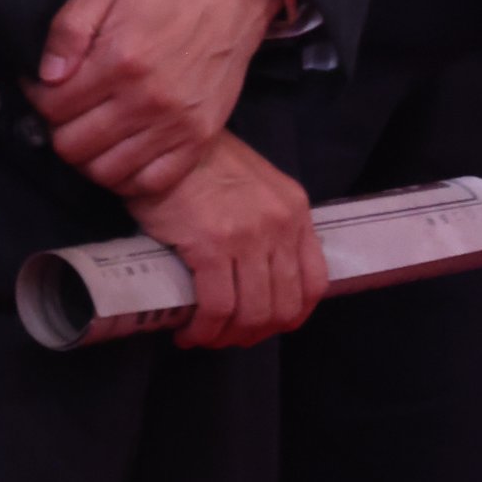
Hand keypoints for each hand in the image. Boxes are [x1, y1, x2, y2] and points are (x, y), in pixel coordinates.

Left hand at [30, 0, 276, 198]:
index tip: (47, 88)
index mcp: (120, 61)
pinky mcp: (200, 138)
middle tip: (69, 112)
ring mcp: (176, 124)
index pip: (53, 108)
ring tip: (92, 133)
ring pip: (106, 171)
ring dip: (88, 157)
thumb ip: (68, 29)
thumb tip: (47, 77)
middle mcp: (148, 99)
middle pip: (74, 145)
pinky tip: (121, 154)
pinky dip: (128, 179)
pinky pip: (151, 183)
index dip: (39, 99)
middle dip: (60, 130)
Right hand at [124, 131, 327, 347]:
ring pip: (253, 311)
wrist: (166, 142)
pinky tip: (189, 332)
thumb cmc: (203, 165)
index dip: (294, 314)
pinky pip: (218, 306)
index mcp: (295, 211)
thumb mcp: (255, 188)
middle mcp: (280, 225)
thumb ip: (268, 223)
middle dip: (256, 333)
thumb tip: (259, 272)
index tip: (269, 326)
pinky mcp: (212, 245)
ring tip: (205, 337)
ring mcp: (249, 236)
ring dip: (228, 336)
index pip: (315, 281)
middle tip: (228, 339)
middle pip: (284, 304)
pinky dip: (205, 328)